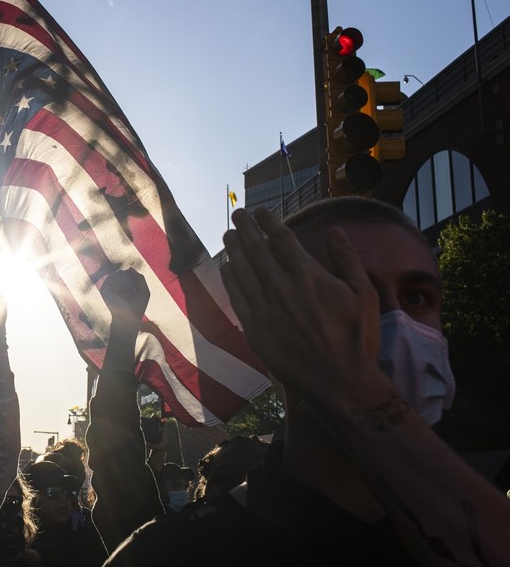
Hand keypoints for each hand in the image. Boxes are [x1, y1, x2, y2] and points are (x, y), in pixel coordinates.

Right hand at [101, 268, 150, 329]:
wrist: (127, 320)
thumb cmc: (137, 308)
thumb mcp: (144, 291)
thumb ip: (140, 278)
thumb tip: (129, 269)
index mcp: (126, 285)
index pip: (131, 273)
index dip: (135, 280)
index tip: (135, 292)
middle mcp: (117, 285)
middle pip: (125, 272)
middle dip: (131, 281)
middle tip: (129, 294)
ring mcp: (110, 287)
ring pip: (120, 273)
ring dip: (126, 283)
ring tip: (126, 295)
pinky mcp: (104, 289)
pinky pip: (113, 277)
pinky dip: (119, 284)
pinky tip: (121, 294)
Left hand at [220, 208, 383, 408]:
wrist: (338, 380)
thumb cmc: (356, 337)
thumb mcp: (364, 294)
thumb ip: (348, 259)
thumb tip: (335, 230)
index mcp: (308, 275)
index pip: (282, 238)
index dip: (269, 222)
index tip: (261, 211)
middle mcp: (280, 286)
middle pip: (256, 249)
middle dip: (246, 228)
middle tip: (238, 214)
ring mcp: (263, 307)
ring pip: (242, 269)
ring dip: (234, 248)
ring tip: (229, 233)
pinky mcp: (253, 327)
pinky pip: (236, 296)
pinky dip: (229, 278)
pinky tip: (226, 266)